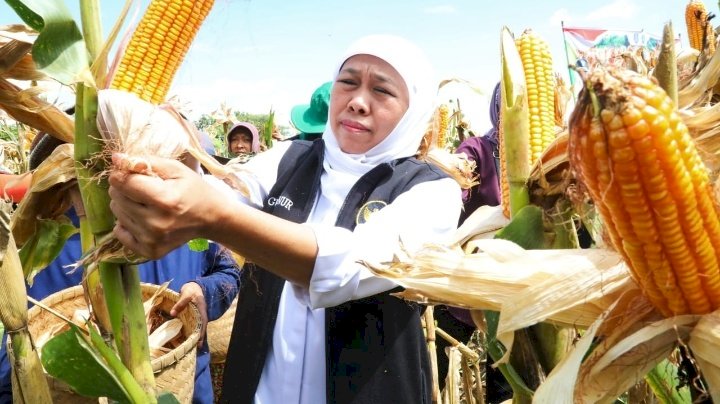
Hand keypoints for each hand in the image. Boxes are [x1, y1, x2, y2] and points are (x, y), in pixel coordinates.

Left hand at [108, 153, 223, 257]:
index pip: (123, 182)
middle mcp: (155, 223)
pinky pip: (119, 232)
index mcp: (165, 200)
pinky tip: (144, 219)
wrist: (211, 219)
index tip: (132, 172)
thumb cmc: (194, 190)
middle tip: (144, 189)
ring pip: (116, 212)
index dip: (123, 173)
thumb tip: (116, 159)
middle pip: (116, 197)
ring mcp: (151, 240)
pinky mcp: (149, 251)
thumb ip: (147, 162)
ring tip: (146, 204)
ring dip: (126, 204)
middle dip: (125, 188)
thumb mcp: (176, 169)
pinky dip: (127, 223)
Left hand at [171, 282, 207, 347]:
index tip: (199, 340)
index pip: (203, 321)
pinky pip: (194, 325)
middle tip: (198, 347)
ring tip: (194, 346)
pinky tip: (189, 338)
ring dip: (197, 336)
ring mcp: (198, 315)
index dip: (202, 331)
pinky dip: (192, 331)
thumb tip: (172, 313)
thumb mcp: (186, 294)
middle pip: (202, 327)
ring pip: (199, 327)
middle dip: (200, 337)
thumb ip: (180, 303)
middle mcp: (201, 314)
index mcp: (202, 309)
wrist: (194, 286)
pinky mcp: (194, 316)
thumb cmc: (191, 290)